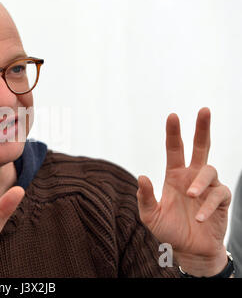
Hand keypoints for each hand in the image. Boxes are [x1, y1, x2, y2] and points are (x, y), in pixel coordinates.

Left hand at [136, 108, 230, 276]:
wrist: (189, 251)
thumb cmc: (168, 231)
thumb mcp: (150, 216)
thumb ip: (145, 198)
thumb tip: (142, 176)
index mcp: (174, 176)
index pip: (175, 149)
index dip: (174, 133)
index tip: (173, 115)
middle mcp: (192, 177)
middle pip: (201, 147)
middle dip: (202, 128)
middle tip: (203, 110)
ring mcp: (207, 187)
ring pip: (209, 171)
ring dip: (200, 183)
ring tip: (191, 196)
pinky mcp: (221, 200)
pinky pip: (218, 194)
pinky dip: (208, 205)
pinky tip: (200, 218)